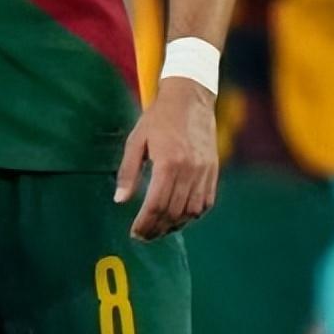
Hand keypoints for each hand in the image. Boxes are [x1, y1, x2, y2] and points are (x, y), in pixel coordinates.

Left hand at [115, 77, 217, 239]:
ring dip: (174, 225)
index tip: (135, 233)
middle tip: (144, 235)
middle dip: (157, 229)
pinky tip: (178, 216)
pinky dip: (191, 215)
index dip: (145, 223)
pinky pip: (205, 203)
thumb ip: (128, 172)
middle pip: (174, 212)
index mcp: (168, 162)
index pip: (156, 205)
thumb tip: (119, 200)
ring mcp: (205, 172)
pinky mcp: (214, 172)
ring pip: (191, 212)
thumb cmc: (158, 118)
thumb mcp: (136, 140)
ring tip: (158, 229)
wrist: (190, 98)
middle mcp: (189, 170)